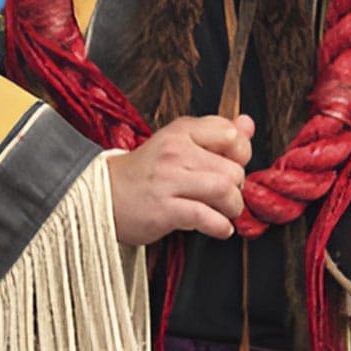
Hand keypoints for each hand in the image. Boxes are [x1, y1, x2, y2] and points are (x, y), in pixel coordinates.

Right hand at [106, 114, 254, 245]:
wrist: (102, 194)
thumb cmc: (146, 173)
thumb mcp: (178, 143)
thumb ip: (215, 135)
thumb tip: (248, 123)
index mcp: (181, 131)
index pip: (230, 134)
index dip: (240, 154)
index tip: (230, 167)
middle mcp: (175, 152)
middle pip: (233, 169)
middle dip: (237, 189)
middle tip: (225, 197)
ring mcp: (168, 180)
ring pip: (224, 190)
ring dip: (232, 208)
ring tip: (223, 212)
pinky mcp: (163, 209)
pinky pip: (206, 217)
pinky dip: (220, 227)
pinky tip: (217, 227)